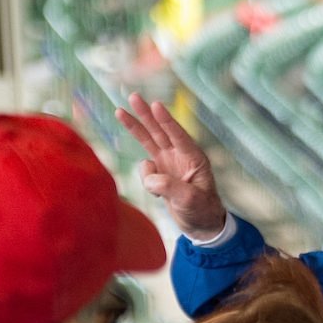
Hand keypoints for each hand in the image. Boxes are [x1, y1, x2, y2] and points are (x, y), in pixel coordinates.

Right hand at [115, 93, 228, 240]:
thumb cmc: (202, 210)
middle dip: (146, 114)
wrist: (200, 225)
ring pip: (148, 140)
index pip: (178, 136)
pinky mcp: (159, 172)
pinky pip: (144, 168)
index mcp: (194, 158)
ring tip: (120, 111)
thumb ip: (171, 187)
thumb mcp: (190, 200)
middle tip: (134, 97)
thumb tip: (151, 178)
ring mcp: (168, 162)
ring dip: (135, 127)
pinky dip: (147, 180)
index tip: (157, 105)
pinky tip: (159, 195)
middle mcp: (180, 155)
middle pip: (159, 131)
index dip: (167, 121)